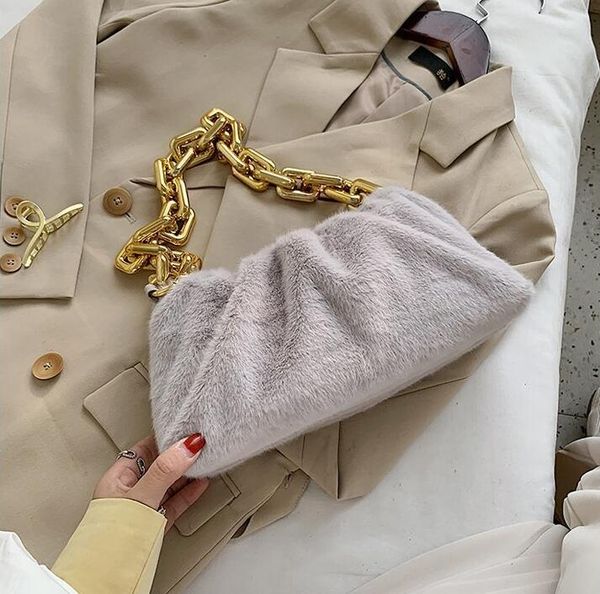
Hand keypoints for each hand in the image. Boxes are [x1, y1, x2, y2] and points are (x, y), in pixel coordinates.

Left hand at [93, 434, 208, 530]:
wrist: (105, 578)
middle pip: (161, 465)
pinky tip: (202, 483)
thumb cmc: (111, 536)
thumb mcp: (141, 496)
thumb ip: (165, 471)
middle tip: (200, 443)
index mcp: (119, 477)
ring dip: (188, 473)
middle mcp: (131, 490)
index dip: (165, 438)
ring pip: (170, 484)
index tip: (186, 430)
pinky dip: (190, 492)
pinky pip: (176, 501)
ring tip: (206, 460)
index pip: (145, 448)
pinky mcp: (156, 522)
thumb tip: (187, 446)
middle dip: (180, 455)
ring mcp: (145, 506)